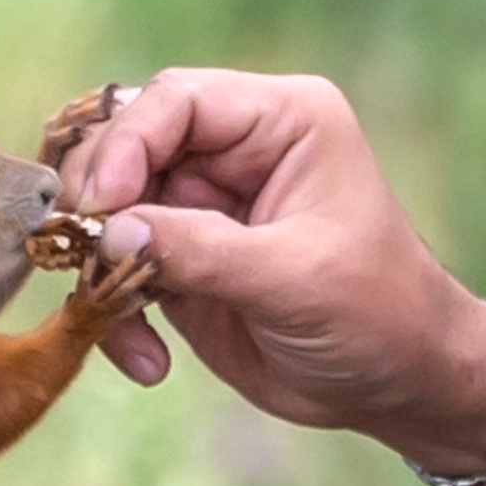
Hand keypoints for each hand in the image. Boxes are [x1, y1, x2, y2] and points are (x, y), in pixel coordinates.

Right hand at [57, 68, 485, 476]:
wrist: (397, 385)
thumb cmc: (377, 314)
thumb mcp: (293, 279)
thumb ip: (199, 250)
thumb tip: (110, 234)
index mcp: (279, 121)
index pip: (175, 100)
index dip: (126, 145)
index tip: (101, 208)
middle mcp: (232, 151)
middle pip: (122, 146)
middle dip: (97, 206)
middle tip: (88, 261)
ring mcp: (198, 206)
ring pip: (104, 212)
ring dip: (98, 269)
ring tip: (120, 318)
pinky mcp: (177, 260)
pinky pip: (111, 271)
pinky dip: (113, 315)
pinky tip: (150, 362)